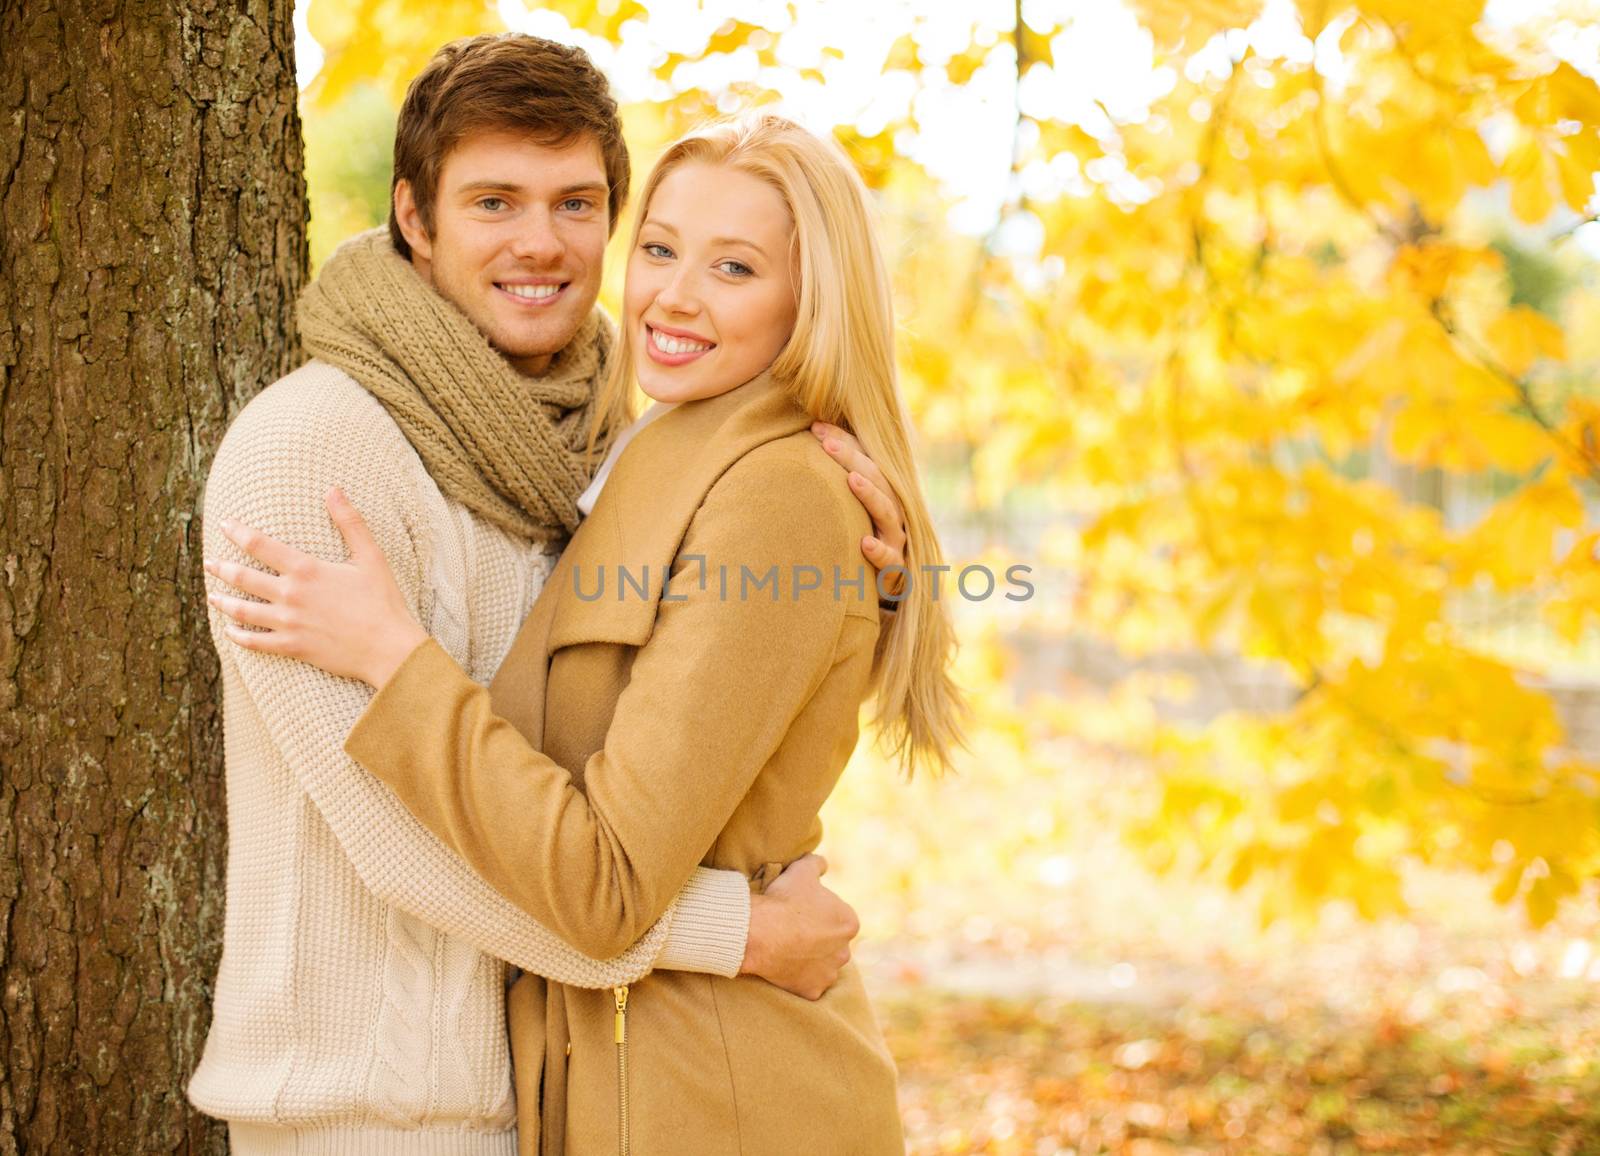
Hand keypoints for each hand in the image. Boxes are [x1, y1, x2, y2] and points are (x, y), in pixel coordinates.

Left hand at [204, 488, 428, 687]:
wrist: (388, 647)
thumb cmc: (383, 601)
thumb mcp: (370, 556)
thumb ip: (350, 522)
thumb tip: (334, 490)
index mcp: (306, 569)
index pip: (260, 545)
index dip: (238, 532)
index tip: (224, 525)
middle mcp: (290, 595)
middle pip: (243, 578)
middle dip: (222, 568)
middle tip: (209, 562)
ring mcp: (288, 623)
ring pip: (243, 610)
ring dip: (223, 601)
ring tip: (211, 595)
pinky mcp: (293, 647)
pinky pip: (256, 642)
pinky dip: (238, 637)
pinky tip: (230, 632)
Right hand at [739, 854, 859, 999]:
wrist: (760, 932)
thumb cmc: (783, 900)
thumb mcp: (801, 870)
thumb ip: (817, 864)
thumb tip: (823, 865)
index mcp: (849, 922)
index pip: (837, 917)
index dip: (817, 913)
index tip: (800, 911)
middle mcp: (845, 950)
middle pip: (832, 943)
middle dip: (817, 938)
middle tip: (792, 930)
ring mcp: (829, 973)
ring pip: (822, 965)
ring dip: (810, 959)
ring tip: (787, 949)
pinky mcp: (812, 990)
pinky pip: (807, 985)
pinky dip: (798, 978)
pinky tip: (784, 966)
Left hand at [811, 421, 908, 596]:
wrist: (878, 587)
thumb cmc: (851, 543)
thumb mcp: (842, 512)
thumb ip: (826, 485)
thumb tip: (796, 450)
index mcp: (880, 493)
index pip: (866, 459)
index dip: (844, 442)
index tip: (816, 428)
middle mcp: (892, 512)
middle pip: (877, 479)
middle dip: (852, 458)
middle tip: (826, 443)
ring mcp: (896, 541)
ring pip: (888, 513)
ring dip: (870, 495)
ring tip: (851, 479)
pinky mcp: (895, 571)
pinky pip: (891, 561)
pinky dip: (879, 552)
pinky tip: (864, 544)